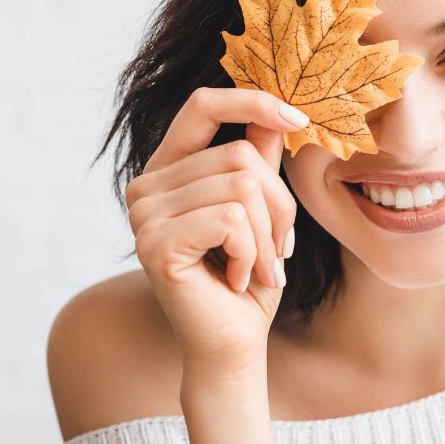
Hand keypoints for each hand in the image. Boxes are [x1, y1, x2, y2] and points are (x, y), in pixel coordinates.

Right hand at [126, 87, 307, 371]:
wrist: (232, 342)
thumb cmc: (248, 276)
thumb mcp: (262, 208)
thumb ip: (260, 158)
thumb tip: (277, 109)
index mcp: (169, 169)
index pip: (202, 105)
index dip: (252, 101)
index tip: (299, 118)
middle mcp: (146, 187)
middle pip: (239, 155)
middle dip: (278, 204)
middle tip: (279, 248)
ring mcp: (144, 216)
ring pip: (240, 188)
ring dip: (267, 235)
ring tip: (258, 267)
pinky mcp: (156, 245)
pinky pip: (231, 221)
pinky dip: (252, 252)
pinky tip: (239, 278)